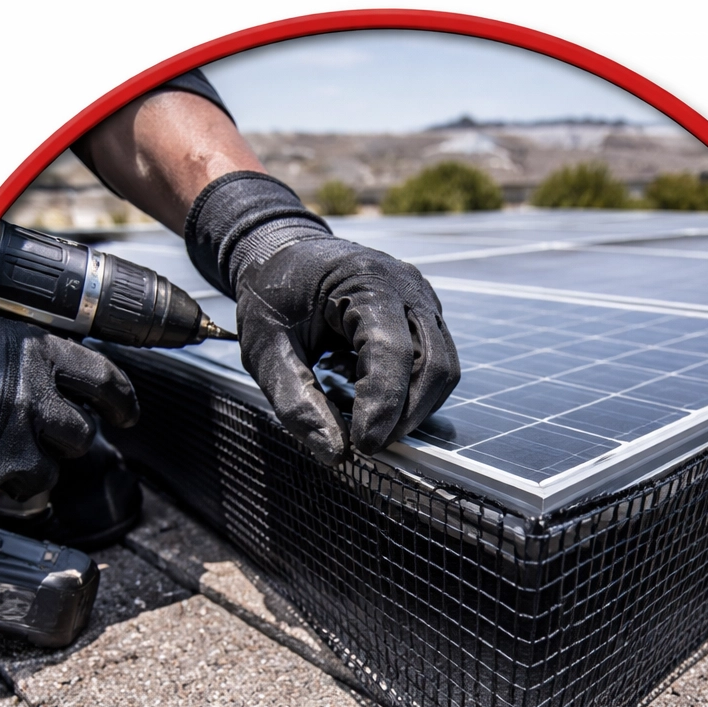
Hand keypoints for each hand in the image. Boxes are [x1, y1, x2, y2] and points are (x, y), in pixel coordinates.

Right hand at [0, 308, 138, 499]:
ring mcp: (16, 433)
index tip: (127, 414)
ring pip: (56, 466)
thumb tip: (60, 379)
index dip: (123, 401)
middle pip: (83, 431)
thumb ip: (31, 360)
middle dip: (69, 438)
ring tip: (4, 447)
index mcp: (36, 352)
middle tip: (48, 435)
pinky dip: (8, 481)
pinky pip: (22, 486)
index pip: (104, 378)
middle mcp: (33, 392)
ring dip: (37, 463)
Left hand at [185, 172, 459, 464]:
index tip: (363, 446)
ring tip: (374, 428)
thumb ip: (295, 400)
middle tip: (369, 446)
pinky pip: (436, 363)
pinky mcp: (424, 315)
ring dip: (415, 410)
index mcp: (364, 280)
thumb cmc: (270, 296)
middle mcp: (405, 285)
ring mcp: (422, 298)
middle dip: (405, 415)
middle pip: (433, 364)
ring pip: (443, 368)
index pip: (391, 351)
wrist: (282, 252)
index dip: (383, 405)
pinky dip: (414, 394)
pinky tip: (378, 402)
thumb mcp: (264, 348)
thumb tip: (334, 452)